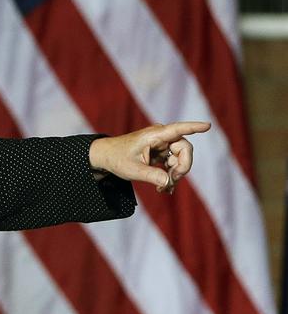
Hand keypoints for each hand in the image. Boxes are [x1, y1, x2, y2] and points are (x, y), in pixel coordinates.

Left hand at [89, 122, 211, 193]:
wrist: (106, 157)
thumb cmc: (117, 158)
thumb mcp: (132, 170)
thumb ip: (151, 176)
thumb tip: (169, 181)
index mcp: (154, 135)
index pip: (177, 129)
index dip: (193, 127)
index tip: (208, 126)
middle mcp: (161, 136)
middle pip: (184, 148)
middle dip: (182, 166)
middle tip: (172, 181)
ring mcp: (162, 144)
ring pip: (181, 157)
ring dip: (177, 173)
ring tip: (165, 188)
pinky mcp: (161, 152)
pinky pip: (174, 162)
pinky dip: (172, 174)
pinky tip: (165, 186)